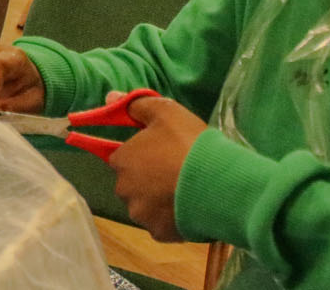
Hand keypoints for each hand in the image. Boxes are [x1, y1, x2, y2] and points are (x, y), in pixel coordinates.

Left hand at [108, 93, 207, 242]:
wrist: (219, 183)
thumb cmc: (189, 144)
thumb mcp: (167, 112)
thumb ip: (137, 105)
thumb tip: (110, 96)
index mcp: (122, 160)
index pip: (124, 157)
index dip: (144, 154)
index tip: (164, 153)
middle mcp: (124, 189)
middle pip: (133, 183)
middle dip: (149, 179)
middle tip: (177, 172)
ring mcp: (140, 214)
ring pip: (146, 206)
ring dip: (159, 200)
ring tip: (186, 191)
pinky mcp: (159, 233)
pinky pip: (161, 225)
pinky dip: (172, 219)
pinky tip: (190, 209)